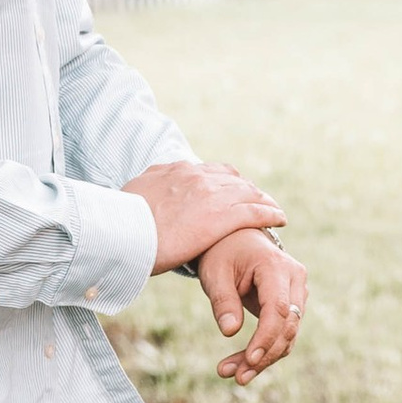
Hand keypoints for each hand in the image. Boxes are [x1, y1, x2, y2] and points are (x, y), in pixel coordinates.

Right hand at [124, 153, 284, 271]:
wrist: (121, 231)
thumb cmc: (121, 222)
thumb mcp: (133, 194)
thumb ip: (147, 191)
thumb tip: (145, 195)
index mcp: (175, 170)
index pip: (208, 171)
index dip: (224, 182)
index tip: (231, 191)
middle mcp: (195, 176)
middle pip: (232, 180)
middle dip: (247, 190)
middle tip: (258, 201)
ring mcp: (210, 195)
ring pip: (247, 194)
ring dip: (263, 201)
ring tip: (274, 210)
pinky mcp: (220, 217)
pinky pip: (254, 212)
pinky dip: (270, 214)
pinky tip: (280, 219)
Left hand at [196, 226, 306, 383]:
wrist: (236, 240)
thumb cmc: (223, 253)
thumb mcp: (215, 274)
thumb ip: (223, 301)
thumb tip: (229, 331)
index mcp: (276, 266)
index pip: (278, 309)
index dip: (265, 338)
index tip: (249, 360)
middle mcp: (295, 279)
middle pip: (287, 327)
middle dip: (263, 355)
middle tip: (236, 377)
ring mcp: (297, 293)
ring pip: (288, 335)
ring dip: (264, 359)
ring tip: (234, 376)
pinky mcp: (292, 306)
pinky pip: (283, 334)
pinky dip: (266, 352)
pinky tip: (243, 367)